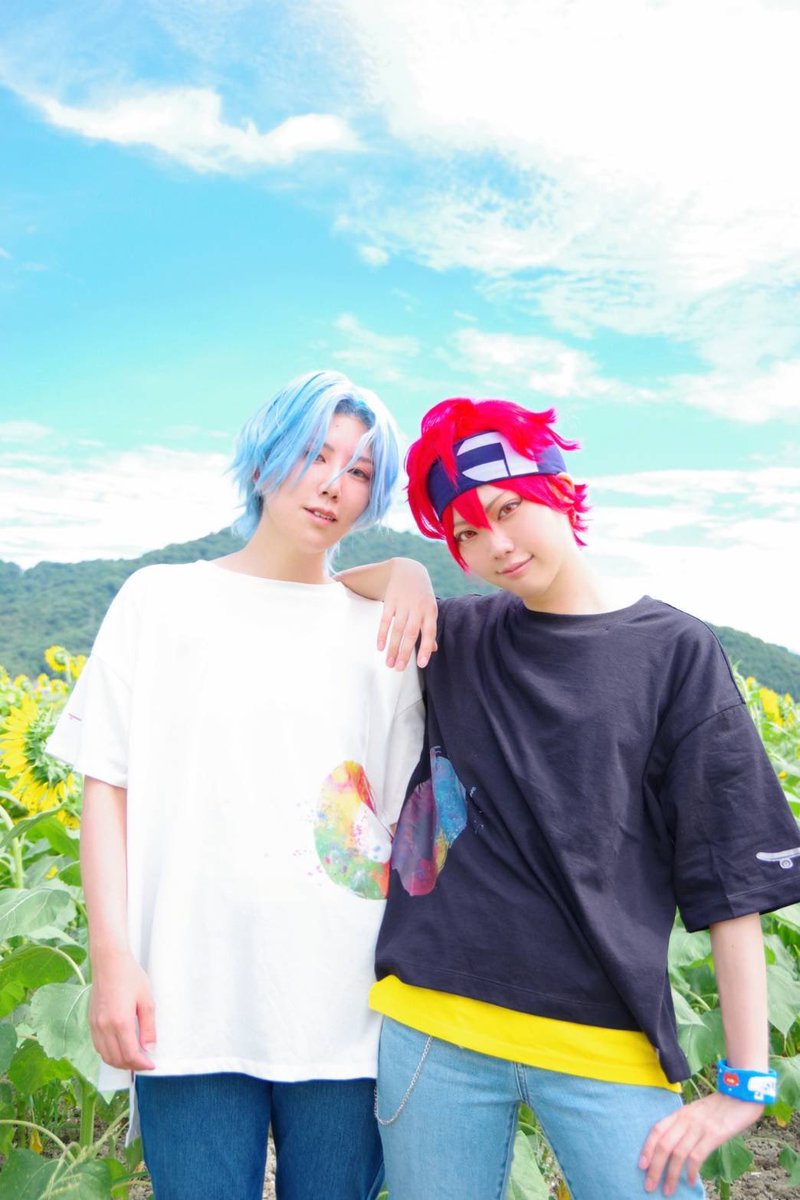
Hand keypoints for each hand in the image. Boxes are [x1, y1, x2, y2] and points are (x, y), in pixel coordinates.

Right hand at [89, 949, 156, 1070]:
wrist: (109, 962)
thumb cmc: (130, 977)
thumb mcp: (146, 1000)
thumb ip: (148, 1027)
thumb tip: (149, 1048)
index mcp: (120, 1022)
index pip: (130, 1054)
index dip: (142, 1064)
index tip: (151, 1065)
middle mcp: (104, 1027)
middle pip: (116, 1059)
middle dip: (131, 1066)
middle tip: (144, 1063)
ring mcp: (95, 1025)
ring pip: (105, 1056)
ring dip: (119, 1062)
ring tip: (133, 1059)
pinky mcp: (90, 1021)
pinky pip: (98, 1046)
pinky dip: (108, 1053)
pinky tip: (119, 1049)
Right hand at [377, 559, 437, 669]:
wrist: (409, 569)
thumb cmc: (421, 594)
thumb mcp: (430, 608)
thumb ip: (430, 628)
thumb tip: (433, 650)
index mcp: (430, 611)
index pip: (429, 633)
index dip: (425, 649)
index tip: (421, 664)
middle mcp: (418, 608)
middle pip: (411, 634)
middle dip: (404, 653)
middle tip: (399, 669)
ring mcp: (403, 604)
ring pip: (397, 629)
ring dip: (392, 648)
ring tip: (389, 663)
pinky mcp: (391, 600)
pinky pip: (385, 620)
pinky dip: (382, 634)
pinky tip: (380, 647)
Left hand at [639, 1091, 762, 1194]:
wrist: (741, 1094)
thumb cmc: (721, 1106)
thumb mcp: (697, 1112)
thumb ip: (686, 1125)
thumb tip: (676, 1148)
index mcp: (680, 1113)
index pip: (657, 1130)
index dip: (647, 1148)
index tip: (641, 1166)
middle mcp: (686, 1120)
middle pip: (664, 1145)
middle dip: (655, 1168)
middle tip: (649, 1186)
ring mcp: (699, 1127)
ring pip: (678, 1153)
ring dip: (671, 1175)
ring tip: (668, 1190)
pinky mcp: (714, 1135)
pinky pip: (697, 1155)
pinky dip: (691, 1170)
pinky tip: (690, 1181)